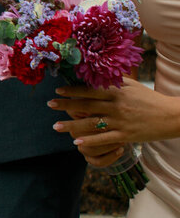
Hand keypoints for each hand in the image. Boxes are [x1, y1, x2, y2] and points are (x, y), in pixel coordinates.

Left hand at [50, 79, 179, 155]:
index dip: (73, 90)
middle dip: (66, 105)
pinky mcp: (126, 136)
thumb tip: (96, 75)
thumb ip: (114, 82)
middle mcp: (117, 106)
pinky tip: (76, 142)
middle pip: (86, 105)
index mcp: (117, 92)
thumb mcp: (133, 86)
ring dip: (71, 125)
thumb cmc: (150, 99)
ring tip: (56, 126)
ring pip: (91, 123)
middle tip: (50, 105)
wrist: (170, 116)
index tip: (58, 90)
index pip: (90, 90)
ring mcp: (121, 121)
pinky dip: (89, 140)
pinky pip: (104, 139)